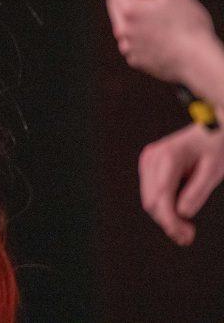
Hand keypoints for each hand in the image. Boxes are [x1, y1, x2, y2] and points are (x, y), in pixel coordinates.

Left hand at [101, 0, 216, 83]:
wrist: (198, 61)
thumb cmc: (188, 29)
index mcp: (128, 9)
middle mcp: (123, 29)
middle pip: (114, 4)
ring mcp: (128, 46)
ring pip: (122, 23)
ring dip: (130, 13)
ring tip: (152, 10)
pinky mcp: (136, 59)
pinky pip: (131, 40)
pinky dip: (137, 32)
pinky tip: (155, 30)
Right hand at [138, 124, 223, 244]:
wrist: (213, 129)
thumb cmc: (216, 146)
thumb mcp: (214, 170)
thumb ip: (197, 192)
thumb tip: (182, 213)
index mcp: (168, 157)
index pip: (162, 196)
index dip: (171, 220)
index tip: (185, 235)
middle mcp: (152, 158)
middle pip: (152, 201)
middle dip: (169, 221)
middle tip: (189, 236)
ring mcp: (148, 160)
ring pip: (149, 199)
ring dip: (165, 216)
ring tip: (186, 228)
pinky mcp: (149, 164)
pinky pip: (151, 192)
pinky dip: (163, 206)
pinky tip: (178, 214)